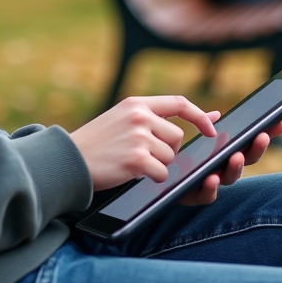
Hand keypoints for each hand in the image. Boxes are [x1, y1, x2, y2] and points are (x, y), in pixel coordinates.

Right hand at [70, 96, 217, 190]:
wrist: (67, 160)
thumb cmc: (98, 142)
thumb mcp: (124, 119)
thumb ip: (160, 117)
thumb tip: (214, 114)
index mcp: (137, 104)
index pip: (180, 103)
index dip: (200, 117)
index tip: (210, 130)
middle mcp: (139, 117)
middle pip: (177, 138)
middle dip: (167, 151)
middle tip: (142, 155)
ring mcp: (138, 137)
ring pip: (170, 157)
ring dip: (157, 166)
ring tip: (131, 163)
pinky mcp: (136, 159)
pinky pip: (162, 173)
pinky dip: (152, 178)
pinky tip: (132, 173)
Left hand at [177, 119, 281, 205]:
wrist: (155, 181)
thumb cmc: (180, 160)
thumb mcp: (193, 141)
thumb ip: (204, 126)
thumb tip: (216, 115)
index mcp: (226, 155)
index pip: (250, 144)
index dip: (267, 134)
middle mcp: (223, 171)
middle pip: (246, 161)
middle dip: (255, 149)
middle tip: (261, 136)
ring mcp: (211, 184)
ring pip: (230, 178)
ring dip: (235, 167)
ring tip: (235, 156)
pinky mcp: (194, 196)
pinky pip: (206, 195)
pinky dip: (210, 187)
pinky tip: (211, 177)